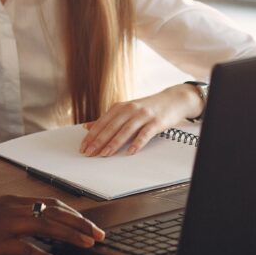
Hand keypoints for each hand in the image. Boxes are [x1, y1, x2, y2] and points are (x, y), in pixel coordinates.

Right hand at [0, 196, 105, 254]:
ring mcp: (6, 224)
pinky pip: (29, 250)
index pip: (51, 203)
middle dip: (81, 224)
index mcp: (12, 200)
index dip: (73, 213)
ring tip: (89, 245)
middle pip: (56, 212)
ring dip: (72, 236)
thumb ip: (12, 214)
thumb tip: (33, 223)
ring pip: (48, 227)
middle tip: (99, 235)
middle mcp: (13, 208)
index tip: (88, 223)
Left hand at [79, 83, 201, 156]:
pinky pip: (145, 134)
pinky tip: (131, 152)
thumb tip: (88, 127)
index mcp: (120, 107)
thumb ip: (108, 119)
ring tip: (105, 154)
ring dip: (114, 143)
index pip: (102, 122)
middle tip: (89, 153)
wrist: (172, 100)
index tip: (83, 146)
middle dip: (99, 141)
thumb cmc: (147, 107)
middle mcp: (130, 109)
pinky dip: (137, 143)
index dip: (92, 135)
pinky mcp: (156, 122)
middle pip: (111, 127)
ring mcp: (143, 115)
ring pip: (126, 130)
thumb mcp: (126, 110)